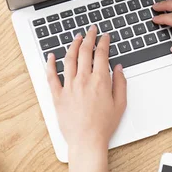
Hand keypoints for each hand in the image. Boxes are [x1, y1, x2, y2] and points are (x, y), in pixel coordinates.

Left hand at [46, 26, 126, 171]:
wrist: (87, 140)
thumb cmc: (104, 126)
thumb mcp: (120, 104)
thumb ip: (120, 83)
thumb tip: (119, 69)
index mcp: (100, 81)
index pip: (101, 54)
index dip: (103, 42)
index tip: (105, 37)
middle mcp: (83, 80)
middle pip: (84, 52)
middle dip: (88, 38)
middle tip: (90, 30)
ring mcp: (69, 86)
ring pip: (69, 59)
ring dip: (72, 45)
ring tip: (76, 38)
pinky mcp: (58, 95)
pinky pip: (51, 76)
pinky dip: (50, 64)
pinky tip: (51, 56)